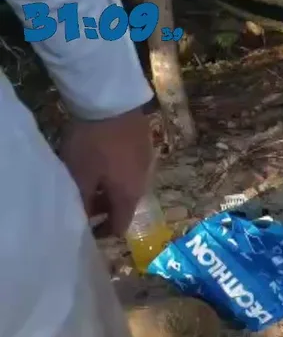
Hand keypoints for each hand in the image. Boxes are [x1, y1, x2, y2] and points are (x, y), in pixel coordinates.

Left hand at [59, 108, 153, 236]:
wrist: (113, 102)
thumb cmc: (94, 143)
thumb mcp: (80, 174)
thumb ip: (83, 200)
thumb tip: (85, 219)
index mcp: (129, 195)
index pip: (120, 225)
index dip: (103, 233)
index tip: (87, 231)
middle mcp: (143, 183)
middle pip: (126, 206)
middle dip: (106, 210)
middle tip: (86, 205)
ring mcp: (147, 163)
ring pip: (129, 186)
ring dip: (112, 190)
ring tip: (94, 182)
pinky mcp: (146, 146)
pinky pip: (132, 169)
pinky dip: (118, 173)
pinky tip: (105, 162)